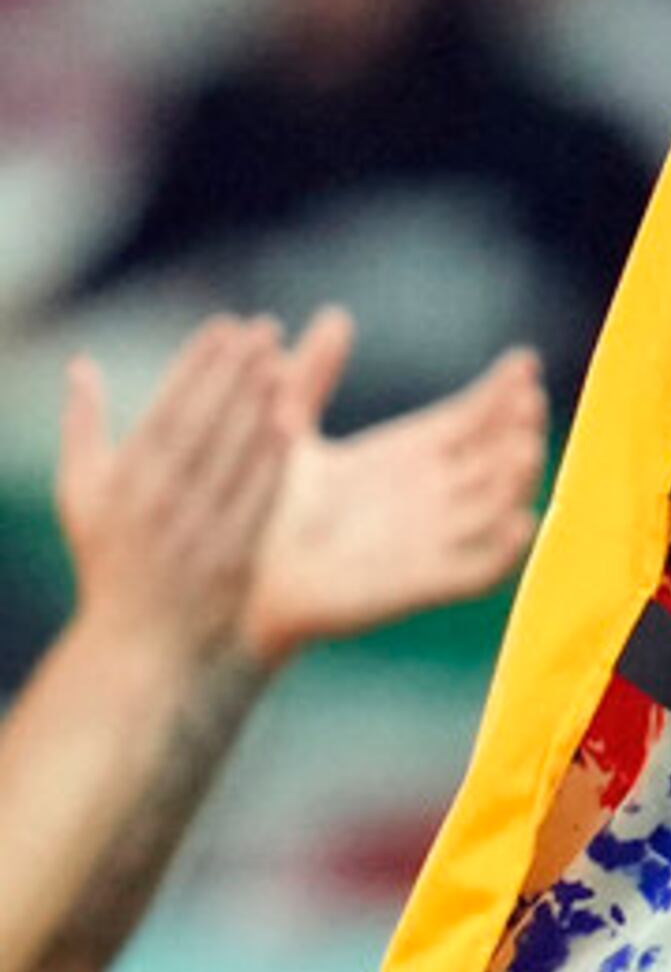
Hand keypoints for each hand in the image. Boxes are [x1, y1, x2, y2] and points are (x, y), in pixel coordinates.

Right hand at [54, 314, 292, 668]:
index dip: (198, 364)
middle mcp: (160, 502)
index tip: (224, 326)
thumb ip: (82, 426)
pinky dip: (273, 460)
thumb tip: (80, 365)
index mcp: (123, 481)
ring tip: (280, 358)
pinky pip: (258, 499)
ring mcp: (199, 530)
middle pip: (205, 423)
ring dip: (258, 404)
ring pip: (234, 455)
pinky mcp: (234, 557)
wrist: (141, 645)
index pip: (167, 408)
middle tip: (262, 328)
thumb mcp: (81, 494)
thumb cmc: (109, 562)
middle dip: (234, 371)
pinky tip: (290, 423)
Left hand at [244, 328, 546, 658]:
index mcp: (408, 455)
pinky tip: (521, 522)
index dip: (502, 391)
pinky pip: (478, 570)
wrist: (235, 575)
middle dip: (518, 427)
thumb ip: (311, 375)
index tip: (522, 361)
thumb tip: (334, 316)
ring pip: (497, 507)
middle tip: (527, 399)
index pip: (474, 418)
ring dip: (517, 480)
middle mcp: (432, 495)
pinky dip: (506, 550)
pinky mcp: (422, 583)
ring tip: (525, 449)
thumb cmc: (260, 505)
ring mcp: (433, 540)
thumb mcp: (286, 425)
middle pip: (496, 456)